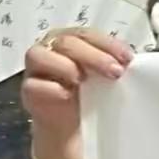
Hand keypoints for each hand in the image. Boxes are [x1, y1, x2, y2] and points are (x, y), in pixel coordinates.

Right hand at [20, 26, 131, 158]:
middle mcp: (50, 49)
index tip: (127, 58)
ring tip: (83, 80)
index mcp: (71, 40)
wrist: (71, 125)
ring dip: (65, 65)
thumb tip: (130, 61)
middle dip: (93, 56)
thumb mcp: (104, 76)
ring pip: (40, 55)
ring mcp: (36, 69)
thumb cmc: (88, 94)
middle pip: (66, 42)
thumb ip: (112, 64)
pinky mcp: (29, 91)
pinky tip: (67, 94)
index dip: (107, 43)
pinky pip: (34, 85)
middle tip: (115, 72)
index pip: (87, 33)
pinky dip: (51, 88)